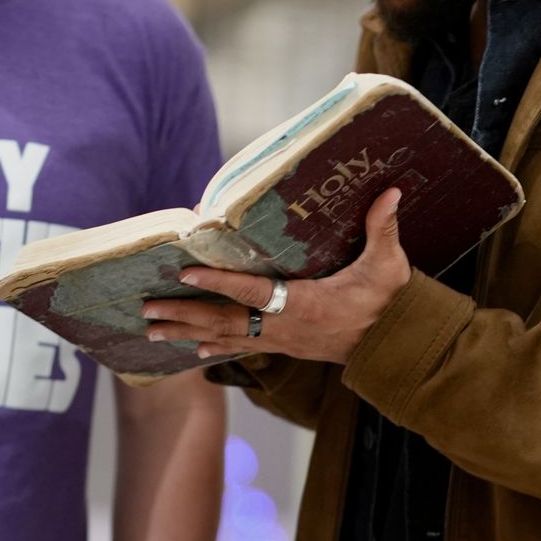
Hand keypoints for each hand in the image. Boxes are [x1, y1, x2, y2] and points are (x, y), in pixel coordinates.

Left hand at [142, 187, 410, 364]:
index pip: (252, 293)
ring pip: (226, 338)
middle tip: (147, 307)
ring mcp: (283, 341)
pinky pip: (242, 348)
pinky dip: (216, 347)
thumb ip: (383, 228)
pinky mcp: (286, 348)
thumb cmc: (388, 304)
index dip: (219, 283)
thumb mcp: (389, 266)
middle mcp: (285, 327)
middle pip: (224, 321)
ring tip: (152, 329)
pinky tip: (195, 350)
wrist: (393, 348)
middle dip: (184, 314)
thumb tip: (392, 191)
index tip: (186, 274)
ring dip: (187, 332)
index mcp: (304, 304)